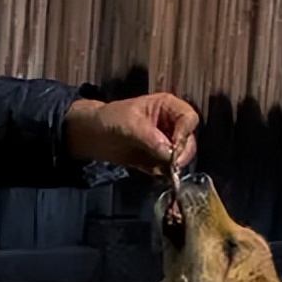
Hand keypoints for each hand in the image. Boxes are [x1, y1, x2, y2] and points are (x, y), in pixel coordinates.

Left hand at [64, 94, 198, 173]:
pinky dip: (162, 173)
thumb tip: (169, 153)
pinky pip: (167, 168)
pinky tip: (150, 172)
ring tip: (157, 169)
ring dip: (172, 166)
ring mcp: (165, 143)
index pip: (188, 119)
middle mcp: (171, 125)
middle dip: (181, 154)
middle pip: (189, 141)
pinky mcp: (157, 159)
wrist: (92, 135)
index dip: (185, 134)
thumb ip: (150, 137)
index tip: (175, 149)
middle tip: (171, 165)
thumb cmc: (110, 119)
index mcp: (168, 107)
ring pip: (181, 157)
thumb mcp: (129, 124)